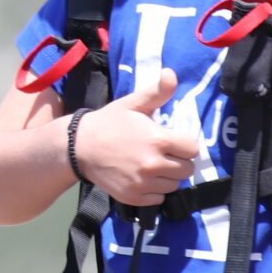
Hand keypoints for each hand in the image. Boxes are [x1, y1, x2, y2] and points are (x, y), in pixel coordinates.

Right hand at [73, 72, 199, 207]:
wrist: (79, 147)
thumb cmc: (109, 123)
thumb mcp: (133, 103)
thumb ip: (157, 92)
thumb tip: (171, 73)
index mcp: (158, 139)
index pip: (192, 149)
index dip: (184, 144)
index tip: (172, 141)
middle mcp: (153, 164)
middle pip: (187, 169)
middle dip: (178, 161)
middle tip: (163, 154)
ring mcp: (143, 183)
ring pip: (174, 185)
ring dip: (167, 176)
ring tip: (152, 165)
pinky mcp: (134, 198)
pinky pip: (159, 198)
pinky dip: (154, 190)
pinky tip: (143, 178)